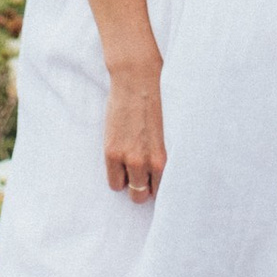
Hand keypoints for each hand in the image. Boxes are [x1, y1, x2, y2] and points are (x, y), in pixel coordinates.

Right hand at [105, 64, 166, 203]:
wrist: (136, 81)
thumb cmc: (155, 103)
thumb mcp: (164, 134)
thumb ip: (160, 155)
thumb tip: (159, 173)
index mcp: (164, 157)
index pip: (162, 189)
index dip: (156, 186)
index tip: (154, 182)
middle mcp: (148, 162)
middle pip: (144, 195)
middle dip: (142, 188)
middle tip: (141, 175)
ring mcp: (129, 158)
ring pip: (130, 192)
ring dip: (129, 183)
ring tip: (130, 168)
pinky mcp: (112, 152)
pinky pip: (114, 182)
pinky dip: (116, 177)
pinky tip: (120, 164)